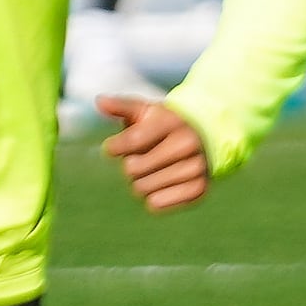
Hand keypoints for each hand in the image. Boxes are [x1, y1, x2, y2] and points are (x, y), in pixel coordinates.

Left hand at [103, 95, 212, 211]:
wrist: (205, 140)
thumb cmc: (164, 126)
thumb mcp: (145, 111)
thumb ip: (121, 107)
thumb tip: (100, 101)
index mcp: (171, 122)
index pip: (132, 141)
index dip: (114, 147)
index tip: (112, 147)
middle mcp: (187, 144)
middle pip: (133, 169)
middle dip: (130, 165)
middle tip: (141, 158)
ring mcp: (195, 168)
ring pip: (142, 189)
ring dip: (140, 183)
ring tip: (153, 171)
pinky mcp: (198, 190)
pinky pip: (156, 204)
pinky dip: (153, 198)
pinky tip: (163, 184)